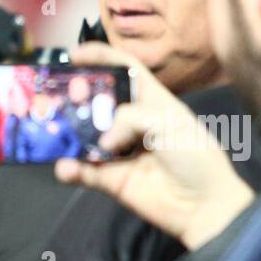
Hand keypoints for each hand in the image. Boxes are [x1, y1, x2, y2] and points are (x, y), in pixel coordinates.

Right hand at [54, 43, 253, 250]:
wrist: (203, 206)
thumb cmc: (195, 157)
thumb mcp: (169, 123)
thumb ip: (131, 118)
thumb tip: (102, 140)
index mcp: (153, 102)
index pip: (125, 71)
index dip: (102, 57)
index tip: (75, 54)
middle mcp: (133, 124)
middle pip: (98, 102)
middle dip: (79, 96)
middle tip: (66, 96)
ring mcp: (119, 152)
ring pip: (84, 137)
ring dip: (69, 133)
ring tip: (57, 131)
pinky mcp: (110, 179)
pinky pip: (82, 171)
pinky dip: (70, 169)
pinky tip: (66, 167)